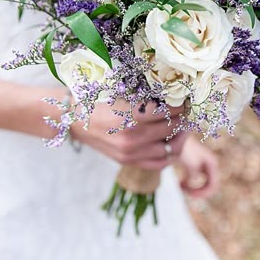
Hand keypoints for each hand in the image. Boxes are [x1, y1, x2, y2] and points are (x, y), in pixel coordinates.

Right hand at [70, 99, 187, 170]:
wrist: (73, 120)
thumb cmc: (97, 101)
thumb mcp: (121, 96)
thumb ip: (145, 101)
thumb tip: (172, 99)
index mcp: (130, 117)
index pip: (167, 113)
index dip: (179, 106)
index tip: (184, 100)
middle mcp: (132, 138)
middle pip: (170, 129)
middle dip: (182, 119)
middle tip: (186, 111)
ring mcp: (130, 153)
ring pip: (169, 149)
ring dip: (179, 137)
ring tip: (182, 127)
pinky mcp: (128, 161)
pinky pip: (159, 163)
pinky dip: (170, 155)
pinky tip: (173, 144)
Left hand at [178, 135, 219, 198]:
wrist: (174, 136)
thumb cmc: (184, 148)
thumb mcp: (191, 163)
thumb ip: (195, 175)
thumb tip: (194, 181)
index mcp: (212, 164)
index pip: (213, 186)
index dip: (202, 193)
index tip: (188, 192)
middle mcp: (210, 165)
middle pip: (209, 187)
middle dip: (197, 192)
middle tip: (184, 190)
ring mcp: (202, 166)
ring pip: (202, 185)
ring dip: (193, 189)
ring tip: (181, 186)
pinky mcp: (193, 166)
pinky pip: (194, 181)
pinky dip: (188, 185)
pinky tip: (179, 182)